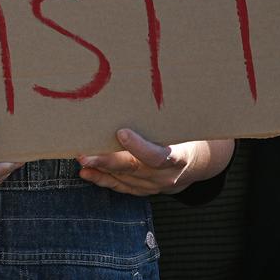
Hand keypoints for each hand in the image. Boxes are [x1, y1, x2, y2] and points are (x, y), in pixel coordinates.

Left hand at [78, 130, 234, 195]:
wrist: (199, 163)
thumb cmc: (188, 135)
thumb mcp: (184, 125)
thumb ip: (167, 117)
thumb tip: (145, 89)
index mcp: (180, 157)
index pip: (159, 156)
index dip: (139, 147)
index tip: (121, 133)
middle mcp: (167, 175)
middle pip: (134, 169)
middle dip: (107, 162)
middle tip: (85, 155)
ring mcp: (155, 186)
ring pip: (125, 179)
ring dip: (100, 169)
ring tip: (81, 159)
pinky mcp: (144, 190)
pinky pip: (122, 187)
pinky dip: (103, 180)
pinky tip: (86, 173)